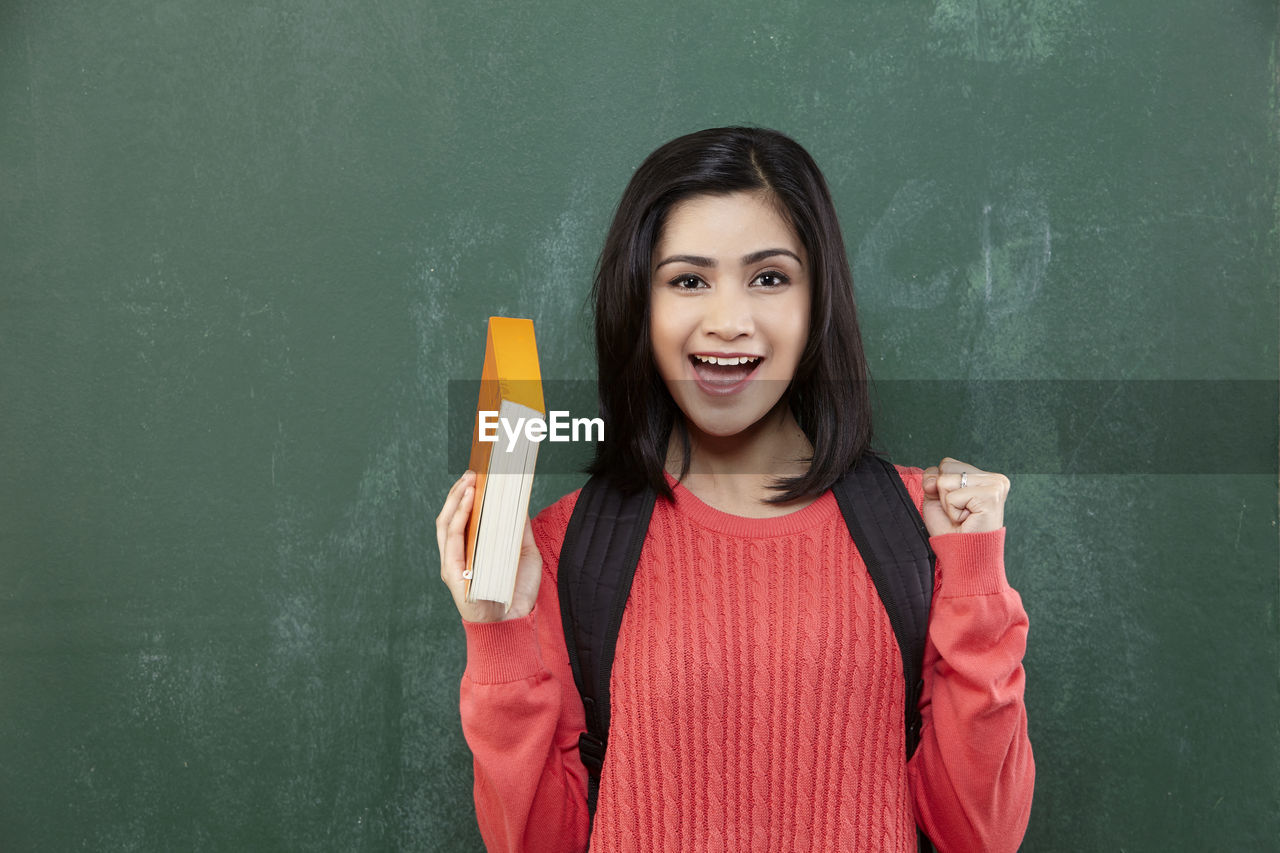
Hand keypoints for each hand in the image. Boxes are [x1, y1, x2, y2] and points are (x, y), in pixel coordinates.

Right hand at [436, 470, 541, 622]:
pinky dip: (458, 518)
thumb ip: (519, 529)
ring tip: (469, 481)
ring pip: (446, 524)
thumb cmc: (517, 591)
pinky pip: (451, 541)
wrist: (515, 624)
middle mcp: (457, 555)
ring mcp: (453, 564)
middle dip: (458, 492)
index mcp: (471, 550)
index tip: (478, 474)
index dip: (466, 495)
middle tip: (472, 472)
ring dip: (456, 500)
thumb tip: (520, 502)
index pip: (462, 517)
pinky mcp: (453, 574)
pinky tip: (467, 503)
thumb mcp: (524, 553)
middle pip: (450, 516)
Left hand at [921, 457, 1008, 535]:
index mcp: (984, 476)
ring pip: (946, 480)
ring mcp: (996, 485)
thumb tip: (932, 480)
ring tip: (964, 516)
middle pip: (946, 467)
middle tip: (960, 512)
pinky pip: (952, 496)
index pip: (947, 463)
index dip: (940, 486)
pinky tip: (967, 519)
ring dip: (948, 503)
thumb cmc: (952, 530)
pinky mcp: (991, 496)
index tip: (956, 505)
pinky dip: (952, 511)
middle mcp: (994, 478)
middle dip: (943, 493)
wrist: (965, 556)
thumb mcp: (936, 499)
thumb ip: (932, 480)